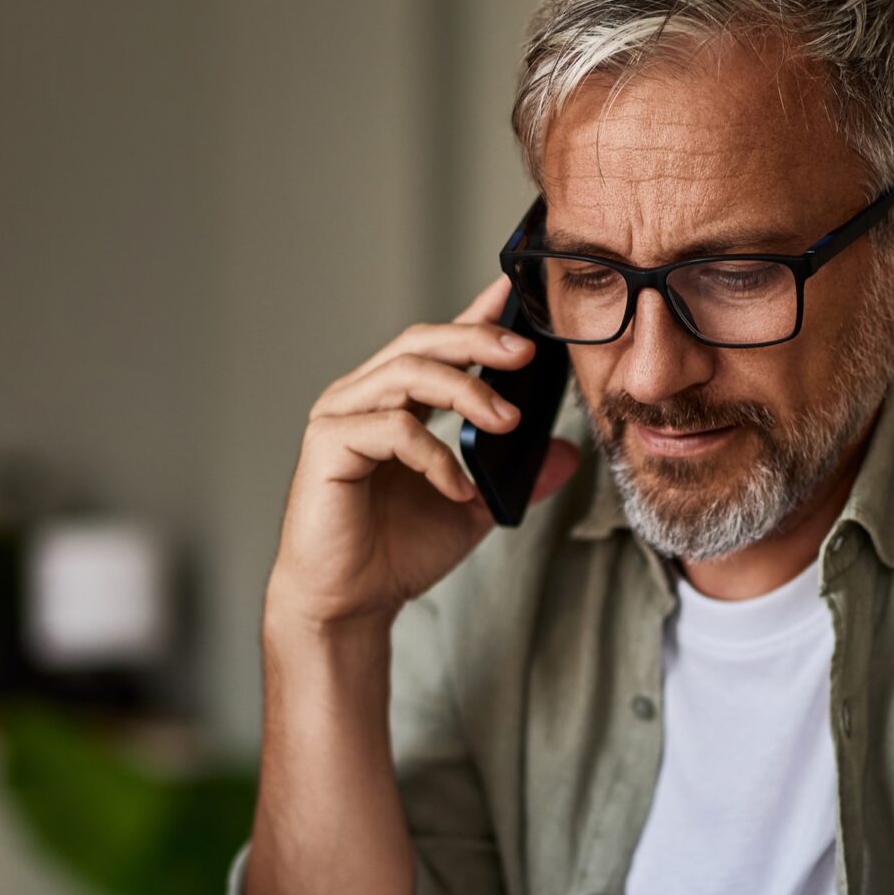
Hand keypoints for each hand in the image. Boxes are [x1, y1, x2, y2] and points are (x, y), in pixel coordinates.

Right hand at [266, 277, 580, 632]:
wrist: (351, 604)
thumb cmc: (397, 551)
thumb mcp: (476, 508)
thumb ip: (516, 476)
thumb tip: (566, 452)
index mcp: (394, 401)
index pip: (438, 343)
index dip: (475, 314)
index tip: (515, 290)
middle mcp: (362, 398)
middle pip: (420, 342)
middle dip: (478, 340)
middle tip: (526, 355)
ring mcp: (340, 418)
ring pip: (405, 373)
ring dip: (465, 392)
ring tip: (506, 423)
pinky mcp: (327, 448)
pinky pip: (391, 429)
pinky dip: (435, 454)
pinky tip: (458, 488)